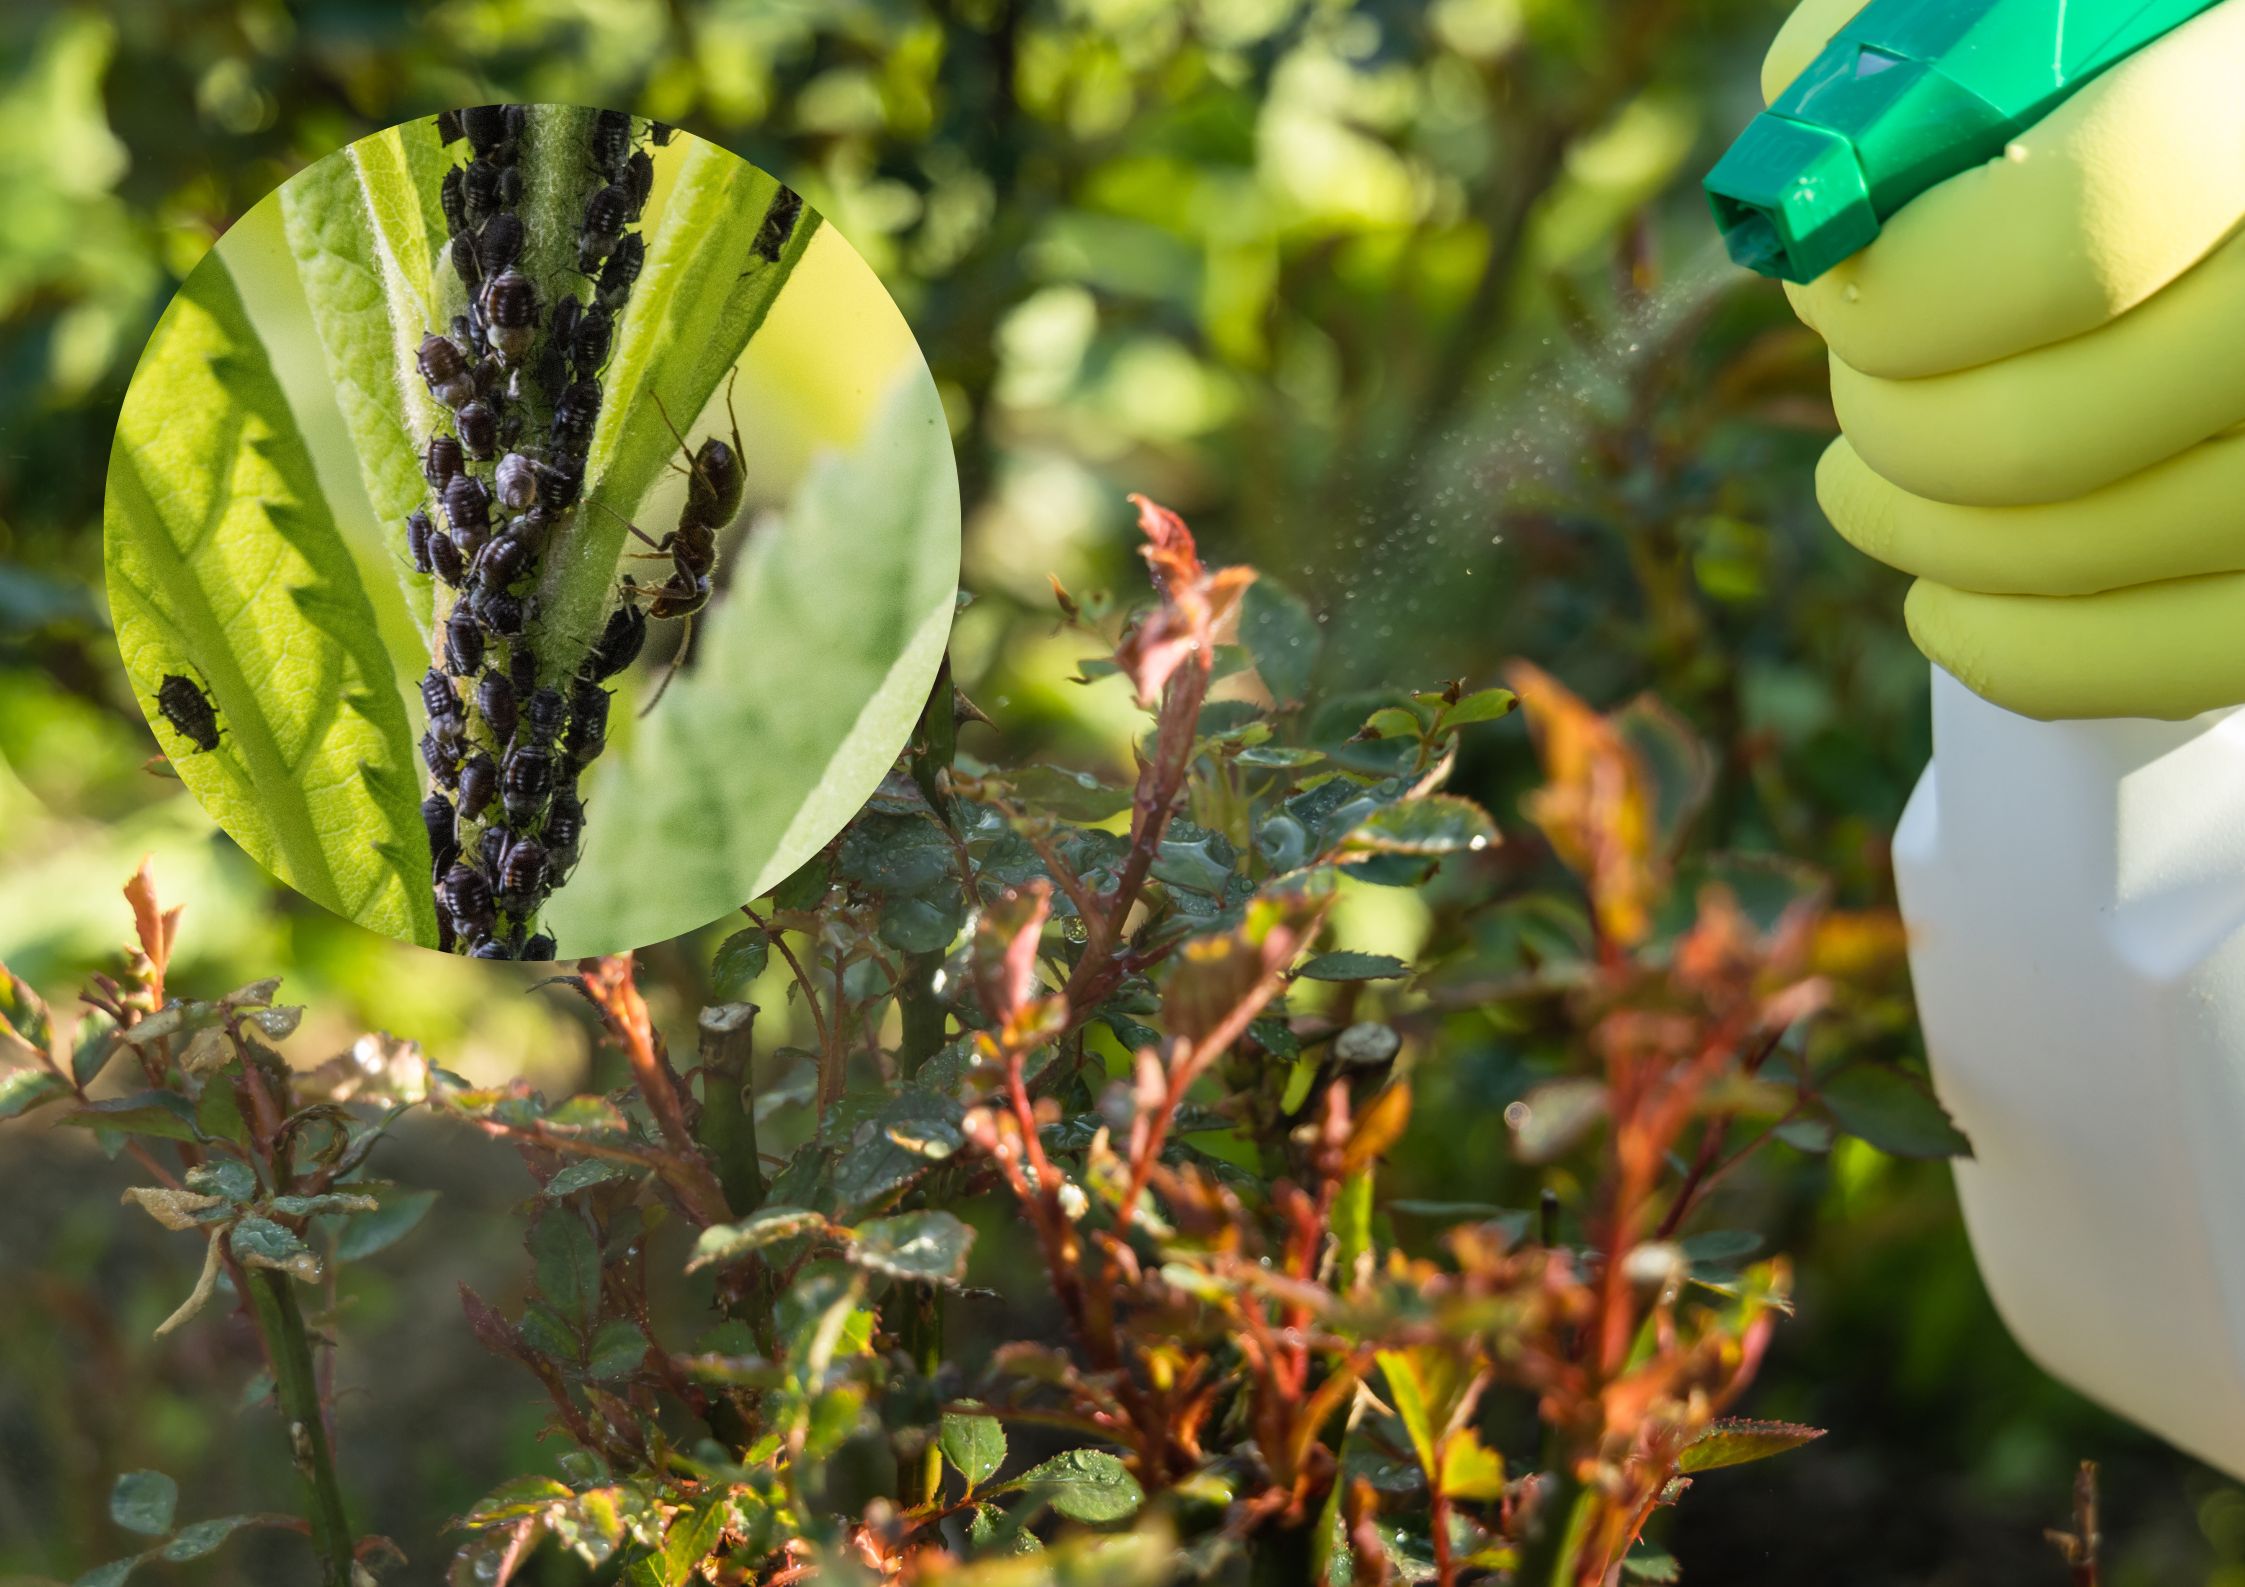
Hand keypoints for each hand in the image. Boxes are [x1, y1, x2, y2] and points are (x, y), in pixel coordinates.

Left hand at [1769, 0, 2244, 718]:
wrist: (2237, 209)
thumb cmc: (2124, 84)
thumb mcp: (2040, 16)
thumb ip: (1901, 52)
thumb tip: (1805, 189)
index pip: (2075, 238)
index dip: (1902, 295)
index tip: (1838, 291)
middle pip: (2039, 437)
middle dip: (1890, 423)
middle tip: (1857, 392)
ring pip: (2075, 555)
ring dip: (1915, 532)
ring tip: (1858, 482)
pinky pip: (2158, 667)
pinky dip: (2006, 648)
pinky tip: (1937, 599)